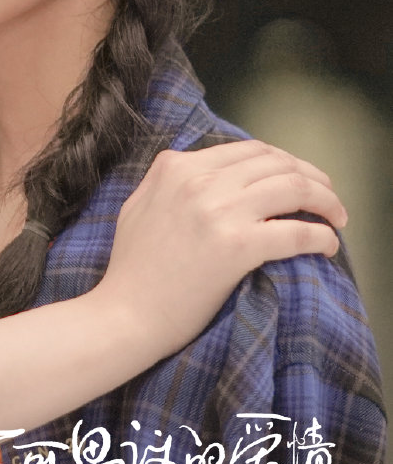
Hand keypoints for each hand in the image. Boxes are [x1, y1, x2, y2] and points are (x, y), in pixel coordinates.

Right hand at [92, 140, 344, 359]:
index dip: (282, 162)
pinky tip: (327, 246)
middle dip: (312, 177)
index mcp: (175, 167)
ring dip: (327, 201)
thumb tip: (208, 173)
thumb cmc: (132, 268)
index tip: (297, 180)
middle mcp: (199, 181)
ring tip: (336, 218)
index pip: (247, 149)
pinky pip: (299, 231)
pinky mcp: (239, 246)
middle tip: (327, 199)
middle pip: (276, 163)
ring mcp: (220, 211)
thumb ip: (169, 182)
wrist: (126, 313)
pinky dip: (322, 236)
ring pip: (294, 187)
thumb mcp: (139, 205)